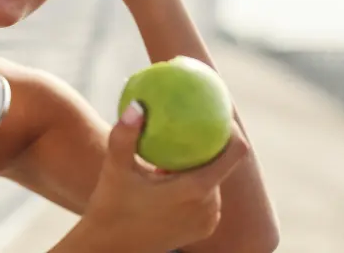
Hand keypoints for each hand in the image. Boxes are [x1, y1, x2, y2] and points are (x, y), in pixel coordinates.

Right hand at [82, 103, 248, 252]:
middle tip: (192, 120)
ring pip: (213, 179)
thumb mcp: (115, 168)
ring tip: (176, 147)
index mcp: (196, 189)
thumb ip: (125, 135)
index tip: (218, 110)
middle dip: (209, 144)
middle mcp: (209, 207)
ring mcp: (208, 220)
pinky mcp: (203, 228)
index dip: (232, 129)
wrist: (108, 249)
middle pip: (222, 164)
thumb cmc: (109, 207)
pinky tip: (170, 172)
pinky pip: (207, 196)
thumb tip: (138, 105)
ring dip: (198, 164)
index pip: (235, 153)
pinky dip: (194, 182)